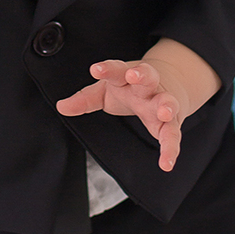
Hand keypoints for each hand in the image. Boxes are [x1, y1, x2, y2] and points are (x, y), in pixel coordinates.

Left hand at [56, 58, 184, 171]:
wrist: (170, 84)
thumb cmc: (131, 88)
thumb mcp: (106, 91)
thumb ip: (85, 99)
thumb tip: (61, 107)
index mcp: (128, 77)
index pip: (117, 70)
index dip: (107, 69)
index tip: (95, 69)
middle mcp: (148, 88)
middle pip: (147, 78)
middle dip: (142, 75)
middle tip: (134, 75)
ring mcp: (162, 103)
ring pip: (167, 102)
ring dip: (167, 106)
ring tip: (165, 112)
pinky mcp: (172, 123)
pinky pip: (173, 135)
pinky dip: (171, 149)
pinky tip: (166, 164)